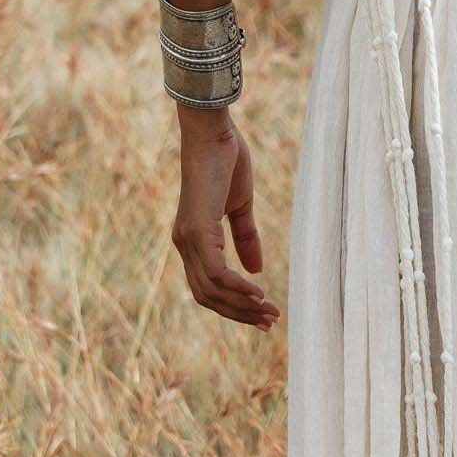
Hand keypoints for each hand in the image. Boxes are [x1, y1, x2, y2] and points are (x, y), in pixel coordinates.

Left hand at [172, 110, 277, 329]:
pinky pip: (217, 273)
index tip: (264, 313)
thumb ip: (245, 238)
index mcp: (193, 240)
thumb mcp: (240, 206)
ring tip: (269, 312)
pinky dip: (238, 288)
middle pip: (208, 297)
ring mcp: (188, 240)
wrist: (213, 133)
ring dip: (242, 306)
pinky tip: (258, 294)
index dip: (234, 305)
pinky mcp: (198, 231)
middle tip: (271, 323)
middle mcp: (185, 245)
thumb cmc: (225, 162)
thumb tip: (257, 271)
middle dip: (240, 314)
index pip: (209, 287)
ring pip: (212, 291)